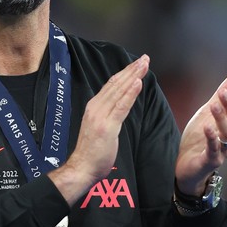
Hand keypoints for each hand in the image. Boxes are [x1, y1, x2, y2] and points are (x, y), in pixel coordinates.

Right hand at [50, 55, 149, 204]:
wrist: (82, 167)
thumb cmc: (92, 152)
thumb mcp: (99, 127)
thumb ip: (108, 115)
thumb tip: (119, 106)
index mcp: (94, 107)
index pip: (111, 85)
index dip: (124, 73)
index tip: (137, 64)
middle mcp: (96, 108)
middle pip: (116, 84)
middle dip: (131, 70)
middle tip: (145, 58)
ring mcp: (101, 116)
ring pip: (119, 91)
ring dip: (133, 76)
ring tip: (144, 65)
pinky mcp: (107, 127)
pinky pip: (121, 107)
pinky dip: (130, 94)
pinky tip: (137, 83)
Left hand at [175, 74, 226, 196]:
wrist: (186, 167)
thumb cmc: (199, 140)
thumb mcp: (207, 115)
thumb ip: (220, 97)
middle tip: (222, 93)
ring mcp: (223, 152)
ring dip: (221, 119)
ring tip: (213, 105)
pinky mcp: (211, 161)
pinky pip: (214, 149)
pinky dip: (212, 138)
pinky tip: (208, 128)